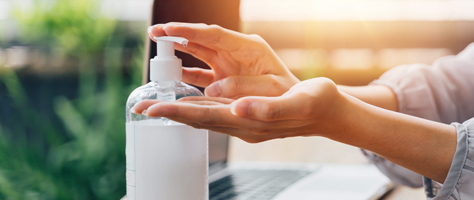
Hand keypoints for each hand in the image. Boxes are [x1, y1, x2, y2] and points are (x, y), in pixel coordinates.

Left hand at [132, 78, 348, 142]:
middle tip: (141, 109)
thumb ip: (266, 107)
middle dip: (169, 115)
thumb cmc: (316, 103)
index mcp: (249, 121)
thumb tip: (237, 108)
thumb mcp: (296, 102)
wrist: (330, 113)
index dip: (177, 113)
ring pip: (205, 118)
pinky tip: (191, 103)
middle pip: (198, 120)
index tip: (152, 110)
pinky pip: (217, 114)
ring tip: (157, 108)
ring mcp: (245, 123)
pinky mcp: (248, 118)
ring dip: (180, 113)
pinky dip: (198, 109)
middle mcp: (242, 125)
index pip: (205, 117)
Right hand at [148, 23, 299, 97]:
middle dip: (178, 35)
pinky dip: (185, 74)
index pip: (215, 35)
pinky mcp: (225, 80)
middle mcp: (236, 54)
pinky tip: (171, 74)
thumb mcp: (273, 88)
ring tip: (157, 46)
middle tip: (154, 32)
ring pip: (198, 54)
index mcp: (249, 49)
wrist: (302, 105)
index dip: (190, 31)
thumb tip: (211, 90)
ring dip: (178, 51)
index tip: (168, 29)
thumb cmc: (292, 94)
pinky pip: (201, 74)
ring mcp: (229, 66)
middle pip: (202, 39)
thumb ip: (244, 86)